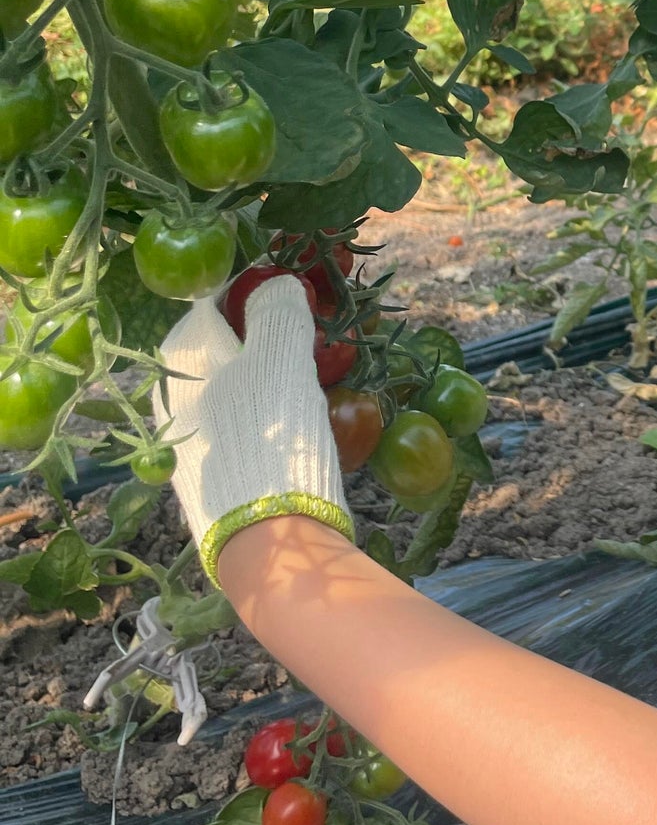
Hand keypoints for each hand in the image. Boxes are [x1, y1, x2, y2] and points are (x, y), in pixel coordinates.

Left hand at [159, 274, 352, 586]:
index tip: (299, 294)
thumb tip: (278, 283)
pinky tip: (299, 428)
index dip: (258, 290)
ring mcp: (187, 440)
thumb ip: (279, 310)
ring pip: (234, 389)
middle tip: (316, 339)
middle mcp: (172, 396)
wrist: (269, 540)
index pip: (215, 301)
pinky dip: (268, 416)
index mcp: (181, 358)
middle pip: (224, 347)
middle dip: (268, 337)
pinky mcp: (208, 477)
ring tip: (317, 381)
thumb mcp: (283, 356)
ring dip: (272, 377)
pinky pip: (240, 427)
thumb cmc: (272, 434)